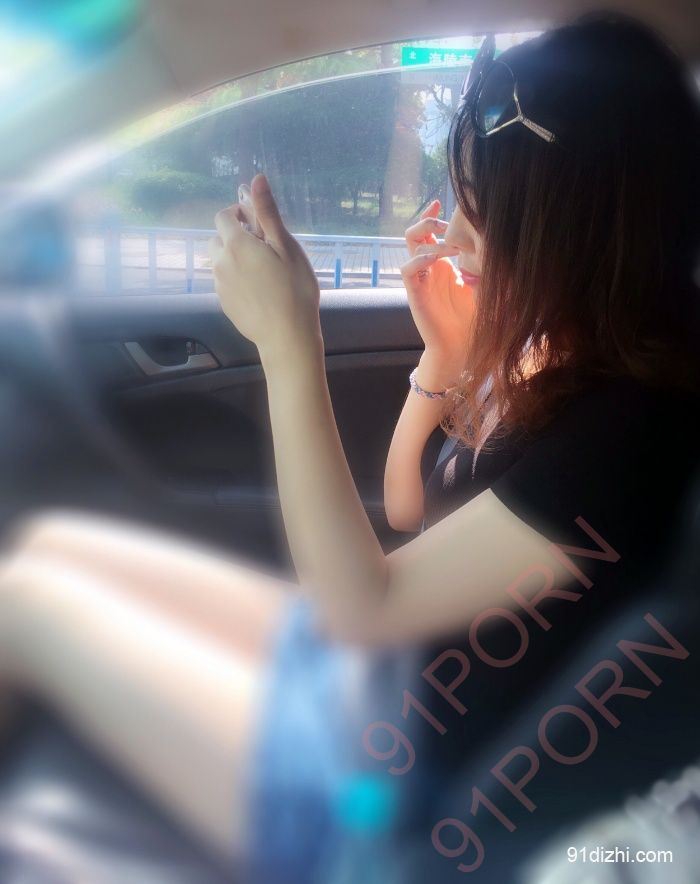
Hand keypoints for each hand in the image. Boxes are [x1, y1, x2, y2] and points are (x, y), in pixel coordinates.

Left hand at [209, 174, 321, 359]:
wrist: (287, 336)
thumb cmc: (295, 290)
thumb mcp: (286, 246)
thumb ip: (267, 213)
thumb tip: (256, 179)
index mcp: (236, 244)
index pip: (223, 216)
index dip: (240, 214)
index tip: (260, 225)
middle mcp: (221, 262)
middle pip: (219, 237)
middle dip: (237, 236)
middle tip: (266, 248)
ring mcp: (220, 285)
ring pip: (220, 260)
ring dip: (235, 257)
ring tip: (262, 270)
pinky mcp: (224, 302)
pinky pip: (225, 280)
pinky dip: (236, 277)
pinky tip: (259, 289)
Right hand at [401, 199, 475, 366]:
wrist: (460, 349)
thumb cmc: (473, 320)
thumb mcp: (485, 286)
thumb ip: (487, 265)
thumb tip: (504, 242)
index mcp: (442, 265)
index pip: (431, 232)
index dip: (434, 215)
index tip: (446, 202)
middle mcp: (428, 268)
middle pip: (416, 231)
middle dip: (429, 220)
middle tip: (446, 221)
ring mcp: (420, 279)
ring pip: (410, 244)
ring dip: (427, 234)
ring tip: (447, 238)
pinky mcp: (415, 294)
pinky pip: (409, 269)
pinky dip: (422, 258)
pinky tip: (439, 257)